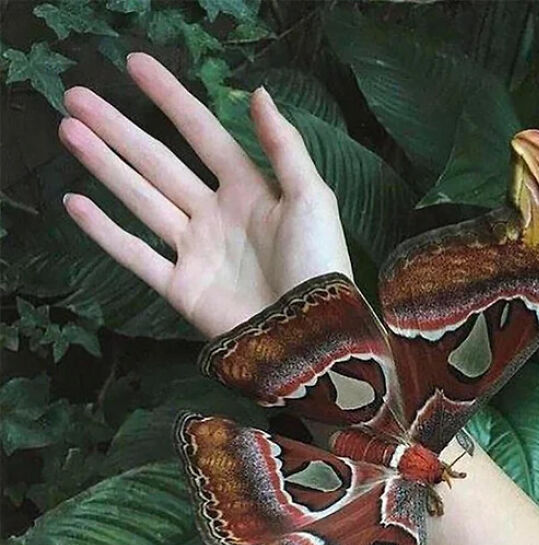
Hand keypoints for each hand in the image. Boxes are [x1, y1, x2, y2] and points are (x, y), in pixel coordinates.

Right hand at [59, 53, 352, 338]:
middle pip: (160, 163)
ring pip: (141, 200)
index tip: (136, 66)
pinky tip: (76, 203)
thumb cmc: (318, 264)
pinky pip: (137, 256)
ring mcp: (195, 251)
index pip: (202, 134)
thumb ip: (284, 147)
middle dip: (119, 130)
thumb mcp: (312, 197)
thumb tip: (258, 94)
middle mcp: (215, 215)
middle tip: (78, 97)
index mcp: (249, 190)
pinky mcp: (181, 288)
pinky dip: (106, 232)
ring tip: (70, 131)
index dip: (171, 99)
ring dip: (105, 166)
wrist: (310, 334)